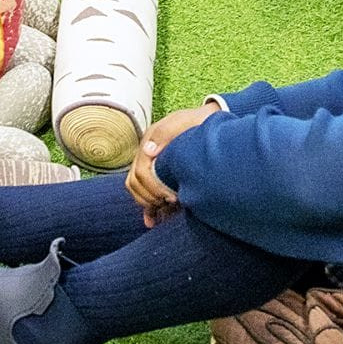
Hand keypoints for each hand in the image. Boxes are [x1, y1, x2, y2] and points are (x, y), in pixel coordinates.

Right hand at [125, 104, 216, 224]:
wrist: (207, 121)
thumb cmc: (197, 122)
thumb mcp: (182, 123)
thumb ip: (165, 133)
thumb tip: (148, 150)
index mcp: (149, 143)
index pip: (140, 171)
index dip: (153, 187)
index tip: (172, 197)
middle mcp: (146, 155)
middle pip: (135, 183)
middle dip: (150, 197)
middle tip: (171, 203)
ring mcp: (150, 166)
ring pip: (137, 190)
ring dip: (147, 204)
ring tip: (164, 211)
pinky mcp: (158, 176)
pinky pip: (145, 195)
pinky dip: (148, 210)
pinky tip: (153, 222)